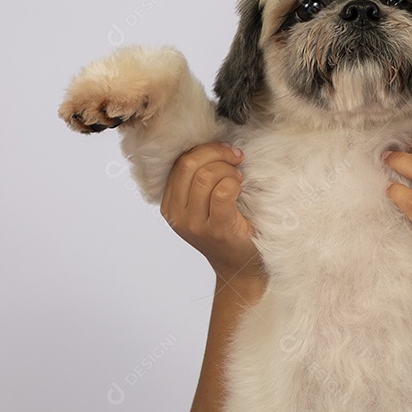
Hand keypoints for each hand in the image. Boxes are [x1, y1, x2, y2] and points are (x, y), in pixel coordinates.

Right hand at [160, 142, 264, 284]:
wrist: (240, 266)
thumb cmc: (226, 229)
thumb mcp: (203, 205)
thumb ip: (199, 180)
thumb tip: (214, 145)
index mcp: (170, 206)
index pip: (179, 163)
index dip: (205, 150)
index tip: (226, 151)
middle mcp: (177, 216)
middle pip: (190, 164)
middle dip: (217, 154)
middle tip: (236, 159)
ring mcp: (195, 225)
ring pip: (206, 176)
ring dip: (228, 170)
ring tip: (238, 179)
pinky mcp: (217, 230)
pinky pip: (223, 192)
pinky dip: (234, 183)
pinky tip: (240, 188)